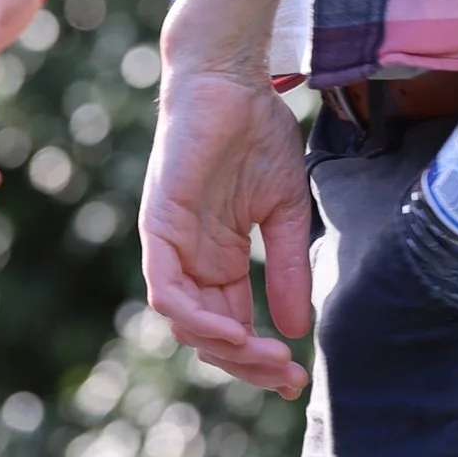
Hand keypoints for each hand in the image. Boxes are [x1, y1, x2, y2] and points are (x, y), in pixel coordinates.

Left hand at [139, 59, 313, 399]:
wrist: (233, 78)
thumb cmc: (257, 132)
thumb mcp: (286, 210)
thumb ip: (288, 267)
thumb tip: (299, 329)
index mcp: (220, 259)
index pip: (232, 326)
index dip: (260, 359)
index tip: (297, 378)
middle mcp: (191, 260)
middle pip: (209, 335)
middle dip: (247, 364)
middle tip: (287, 377)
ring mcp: (171, 244)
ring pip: (184, 322)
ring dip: (225, 348)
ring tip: (266, 357)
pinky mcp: (158, 225)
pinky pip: (166, 289)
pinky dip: (194, 318)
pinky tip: (232, 330)